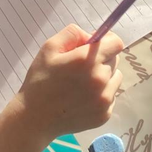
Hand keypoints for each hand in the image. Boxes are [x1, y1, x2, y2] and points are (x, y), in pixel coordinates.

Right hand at [12, 24, 123, 141]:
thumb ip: (73, 34)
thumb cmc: (40, 79)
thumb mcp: (49, 48)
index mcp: (87, 61)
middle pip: (115, 60)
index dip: (107, 41)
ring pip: (115, 78)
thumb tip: (92, 36)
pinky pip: (111, 96)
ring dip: (104, 76)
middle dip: (101, 58)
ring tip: (82, 83)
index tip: (94, 46)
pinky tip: (82, 98)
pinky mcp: (105, 114)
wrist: (35, 118)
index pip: (116, 43)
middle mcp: (100, 80)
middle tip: (80, 67)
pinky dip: (101, 94)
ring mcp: (104, 99)